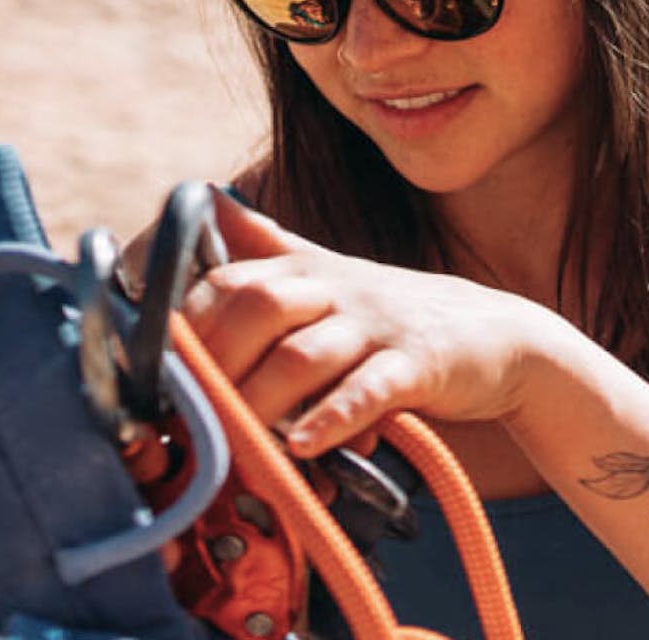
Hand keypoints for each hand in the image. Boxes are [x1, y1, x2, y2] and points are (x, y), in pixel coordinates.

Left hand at [182, 189, 558, 457]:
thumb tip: (205, 204)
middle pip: (256, 307)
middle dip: (212, 360)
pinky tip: (301, 445)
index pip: (226, 282)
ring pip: (304, 354)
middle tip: (183, 414)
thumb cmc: (392, 317)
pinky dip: (332, 417)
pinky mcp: (418, 363)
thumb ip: (268, 248)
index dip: (183, 321)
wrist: (497, 336)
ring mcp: (377, 324)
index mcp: (304, 272)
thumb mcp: (329, 276)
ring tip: (232, 439)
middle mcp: (335, 289)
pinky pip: (370, 388)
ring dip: (259, 399)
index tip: (151, 370)